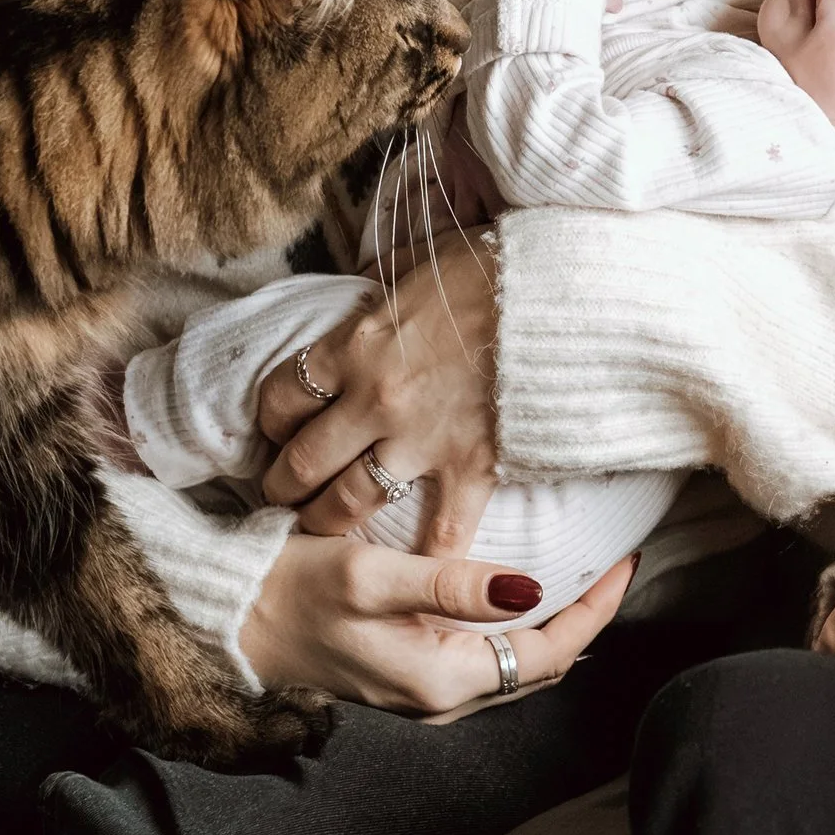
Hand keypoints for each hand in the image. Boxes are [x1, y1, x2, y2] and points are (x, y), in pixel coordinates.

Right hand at [241, 536, 635, 717]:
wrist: (228, 622)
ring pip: (517, 665)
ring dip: (556, 624)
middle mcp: (441, 701)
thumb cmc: (291, 593)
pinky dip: (519, 629)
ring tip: (586, 572)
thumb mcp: (372, 577)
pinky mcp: (408, 678)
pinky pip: (487, 660)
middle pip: (542, 666)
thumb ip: (453, 585)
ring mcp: (424, 695)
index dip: (596, 609)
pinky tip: (525, 594)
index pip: (551, 654)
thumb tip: (533, 589)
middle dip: (586, 617)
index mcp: (442, 681)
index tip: (627, 560)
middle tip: (619, 560)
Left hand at [255, 238, 497, 553]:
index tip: (281, 429)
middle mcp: (374, 401)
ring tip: (325, 527)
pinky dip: (429, 557)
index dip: (273, 420)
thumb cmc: (492, 268)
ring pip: (347, 504)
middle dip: (283, 484)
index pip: (282, 398)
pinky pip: (442, 530)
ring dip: (327, 521)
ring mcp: (420, 440)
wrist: (561, 292)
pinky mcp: (471, 465)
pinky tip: (419, 576)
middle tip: (284, 493)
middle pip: (302, 463)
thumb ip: (384, 281)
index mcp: (355, 347)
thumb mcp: (420, 258)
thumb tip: (369, 279)